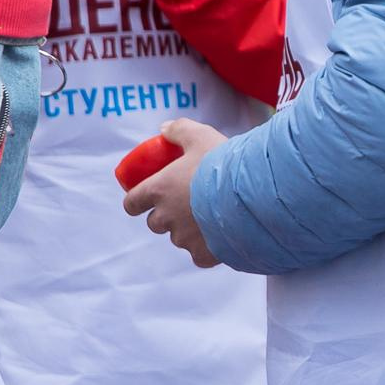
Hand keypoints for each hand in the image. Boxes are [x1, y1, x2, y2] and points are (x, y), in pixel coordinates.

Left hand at [123, 119, 229, 266]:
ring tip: (210, 216)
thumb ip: (179, 130)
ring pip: (179, 238)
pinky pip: (198, 255)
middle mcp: (166, 217)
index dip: (136, 202)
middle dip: (165, 215)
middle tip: (185, 203)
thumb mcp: (200, 135)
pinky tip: (220, 236)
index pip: (132, 203)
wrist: (253, 193)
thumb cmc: (223, 163)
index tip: (143, 199)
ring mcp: (184, 238)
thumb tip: (164, 129)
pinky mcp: (204, 254)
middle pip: (155, 223)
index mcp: (159, 190)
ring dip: (187, 230)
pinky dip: (206, 248)